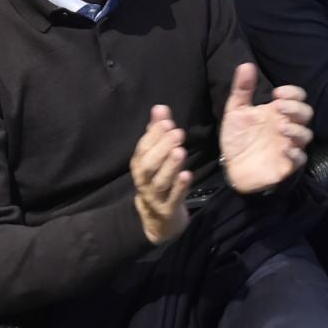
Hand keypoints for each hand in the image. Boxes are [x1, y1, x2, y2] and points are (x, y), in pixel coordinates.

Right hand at [131, 105, 190, 244]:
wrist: (158, 219)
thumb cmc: (159, 179)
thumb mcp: (156, 156)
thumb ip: (157, 132)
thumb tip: (160, 107)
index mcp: (140, 166)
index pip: (143, 149)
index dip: (154, 135)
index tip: (167, 121)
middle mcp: (144, 181)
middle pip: (149, 165)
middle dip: (162, 148)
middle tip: (177, 133)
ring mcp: (155, 197)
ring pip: (160, 182)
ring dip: (170, 166)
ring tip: (180, 151)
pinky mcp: (168, 210)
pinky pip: (173, 199)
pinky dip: (179, 187)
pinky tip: (187, 175)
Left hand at [218, 62, 312, 193]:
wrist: (231, 167)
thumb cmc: (238, 137)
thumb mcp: (236, 111)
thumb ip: (242, 89)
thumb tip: (246, 65)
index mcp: (277, 112)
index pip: (297, 97)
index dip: (292, 93)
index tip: (277, 93)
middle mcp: (287, 127)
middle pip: (306, 113)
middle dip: (296, 108)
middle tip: (279, 107)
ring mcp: (289, 146)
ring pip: (306, 135)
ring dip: (297, 130)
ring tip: (281, 128)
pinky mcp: (287, 165)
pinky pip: (300, 159)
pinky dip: (295, 154)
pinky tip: (284, 149)